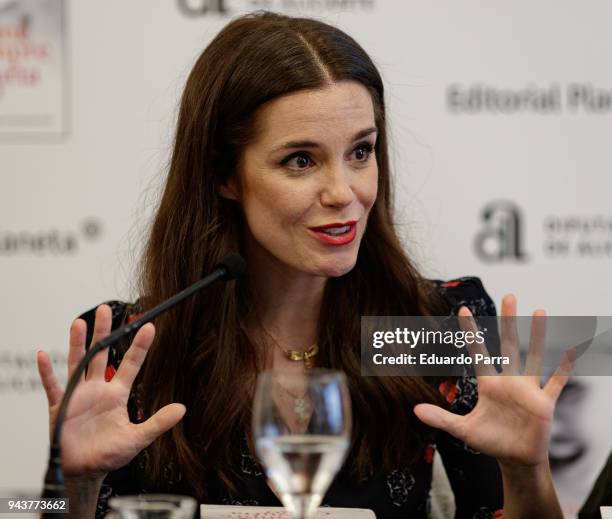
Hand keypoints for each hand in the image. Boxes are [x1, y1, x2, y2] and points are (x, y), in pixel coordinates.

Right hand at [36, 304, 185, 479]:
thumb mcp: (137, 438)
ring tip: (79, 323)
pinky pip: (52, 387)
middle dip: (103, 333)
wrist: (84, 472)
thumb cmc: (109, 454)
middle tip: (106, 309)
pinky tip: (43, 355)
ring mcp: (78, 396)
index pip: (131, 364)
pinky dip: (46, 373)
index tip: (149, 326)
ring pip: (78, 363)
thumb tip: (182, 409)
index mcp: (117, 394)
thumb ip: (158, 423)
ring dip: (77, 344)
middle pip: (101, 355)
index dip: (139, 346)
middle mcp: (97, 389)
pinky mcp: (60, 407)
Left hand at [414, 294, 574, 467]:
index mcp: (488, 384)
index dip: (471, 332)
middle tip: (509, 295)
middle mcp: (508, 381)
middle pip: (509, 345)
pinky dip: (564, 368)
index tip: (464, 310)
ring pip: (533, 357)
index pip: (478, 352)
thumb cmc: (491, 441)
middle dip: (509, 321)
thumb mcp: (463, 429)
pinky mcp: (544, 403)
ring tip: (539, 311)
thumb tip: (415, 410)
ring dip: (538, 336)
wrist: (515, 459)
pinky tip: (570, 350)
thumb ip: (441, 418)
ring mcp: (528, 390)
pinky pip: (556, 382)